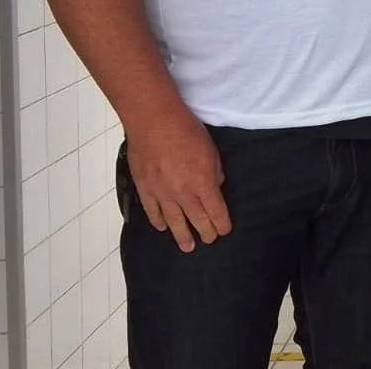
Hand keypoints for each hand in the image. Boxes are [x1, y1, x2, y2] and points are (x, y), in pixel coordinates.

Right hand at [124, 106, 231, 251]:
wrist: (154, 122)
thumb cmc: (187, 131)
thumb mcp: (212, 150)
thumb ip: (215, 172)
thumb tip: (215, 186)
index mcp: (203, 184)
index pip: (216, 211)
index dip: (221, 224)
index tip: (224, 231)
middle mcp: (183, 194)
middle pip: (197, 219)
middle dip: (205, 232)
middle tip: (209, 241)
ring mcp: (162, 193)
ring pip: (174, 221)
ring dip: (182, 235)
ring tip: (187, 247)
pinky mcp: (145, 188)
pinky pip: (152, 211)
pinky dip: (158, 221)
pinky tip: (163, 227)